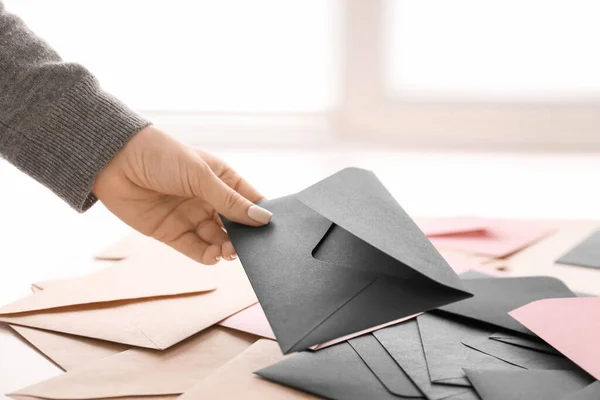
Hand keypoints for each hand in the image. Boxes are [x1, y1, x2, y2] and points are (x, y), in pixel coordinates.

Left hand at [93, 126, 271, 264]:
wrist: (113, 161)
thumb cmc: (161, 155)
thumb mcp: (201, 176)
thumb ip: (230, 200)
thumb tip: (263, 219)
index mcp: (221, 179)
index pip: (249, 201)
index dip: (261, 215)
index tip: (272, 230)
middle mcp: (208, 200)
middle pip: (235, 225)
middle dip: (244, 237)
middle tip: (250, 247)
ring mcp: (190, 217)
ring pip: (217, 239)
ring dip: (226, 247)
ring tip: (229, 250)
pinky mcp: (171, 233)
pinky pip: (195, 249)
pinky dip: (207, 255)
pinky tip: (214, 255)